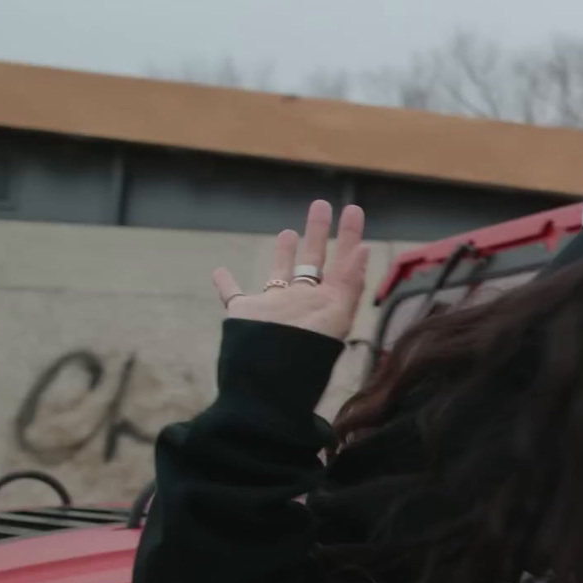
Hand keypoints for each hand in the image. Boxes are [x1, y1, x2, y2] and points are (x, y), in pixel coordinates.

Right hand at [213, 200, 370, 340]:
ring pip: (279, 272)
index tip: (352, 209)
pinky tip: (218, 271)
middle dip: (317, 232)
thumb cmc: (307, 350)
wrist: (270, 378)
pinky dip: (225, 284)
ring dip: (284, 254)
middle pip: (313, 259)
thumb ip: (349, 282)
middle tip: (320, 205)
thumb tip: (364, 248)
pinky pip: (233, 296)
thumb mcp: (336, 314)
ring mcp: (274, 307)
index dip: (348, 236)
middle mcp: (302, 300)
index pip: (342, 261)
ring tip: (288, 232)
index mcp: (326, 301)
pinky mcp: (246, 315)